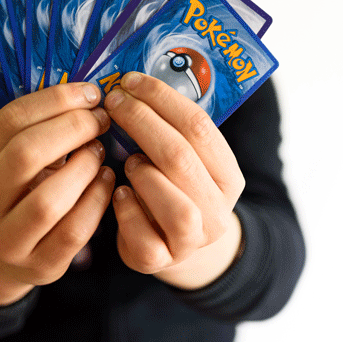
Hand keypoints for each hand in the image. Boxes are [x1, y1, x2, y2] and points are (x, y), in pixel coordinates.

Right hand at [0, 82, 114, 304]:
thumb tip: (87, 91)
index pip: (8, 121)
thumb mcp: (10, 158)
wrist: (1, 256)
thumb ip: (36, 127)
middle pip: (25, 155)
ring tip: (100, 151)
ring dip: (84, 166)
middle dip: (72, 128)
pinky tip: (107, 180)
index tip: (90, 92)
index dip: (55, 100)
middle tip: (100, 120)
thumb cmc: (16, 191)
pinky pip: (74, 231)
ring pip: (49, 199)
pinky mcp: (40, 267)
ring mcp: (6, 242)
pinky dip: (97, 200)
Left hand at [105, 72, 244, 289]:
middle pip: (181, 158)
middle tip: (113, 104)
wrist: (171, 243)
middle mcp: (218, 210)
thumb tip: (132, 81)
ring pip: (176, 206)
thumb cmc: (170, 188)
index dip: (161, 99)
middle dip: (141, 122)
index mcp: (229, 176)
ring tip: (127, 161)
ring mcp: (192, 241)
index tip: (130, 81)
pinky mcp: (161, 261)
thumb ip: (169, 128)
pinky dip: (127, 210)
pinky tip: (118, 193)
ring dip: (144, 175)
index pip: (200, 126)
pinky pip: (145, 238)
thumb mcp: (182, 159)